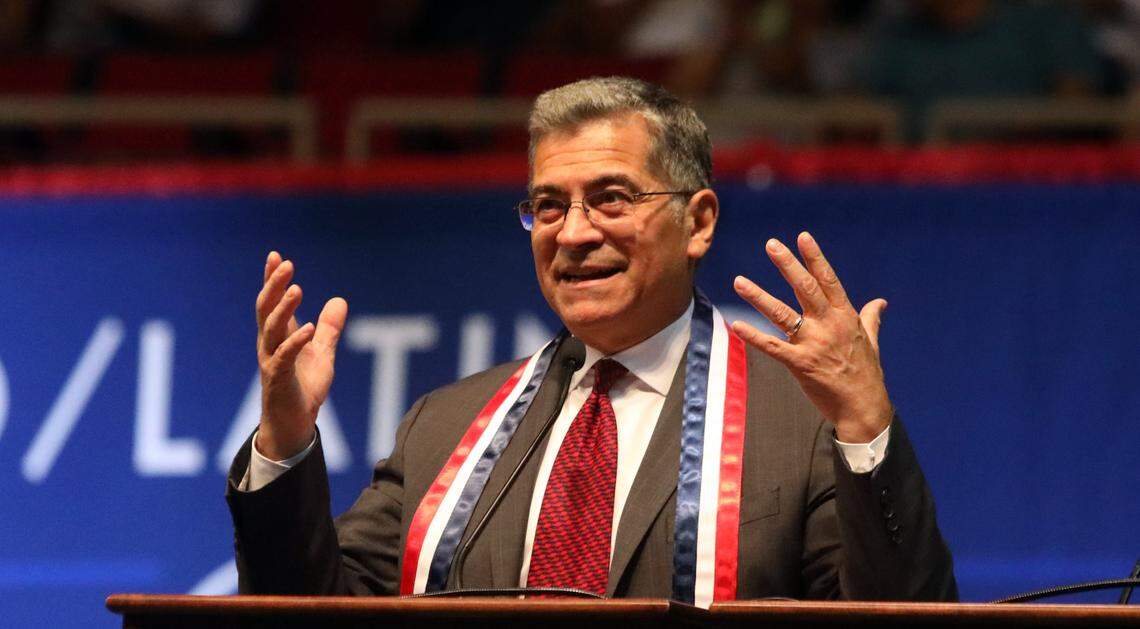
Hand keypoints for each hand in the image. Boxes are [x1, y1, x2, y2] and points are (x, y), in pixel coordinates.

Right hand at [255, 251, 347, 459]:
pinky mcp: (277, 379)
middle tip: (284, 264)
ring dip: (284, 308)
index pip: (273, 302)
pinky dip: (295, 341)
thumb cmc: (303, 388)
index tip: (275, 256)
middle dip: (274, 285)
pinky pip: (283, 357)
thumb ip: (329, 329)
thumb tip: (340, 300)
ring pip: (271, 328)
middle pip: (267, 308)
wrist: (294, 424)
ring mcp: (271, 361)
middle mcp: (270, 344)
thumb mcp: (322, 354)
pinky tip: (309, 328)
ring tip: (297, 289)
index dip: (273, 280)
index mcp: (279, 335)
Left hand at [731, 232, 891, 441]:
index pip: (828, 280)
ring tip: (739, 281)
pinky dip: (753, 337)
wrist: (864, 409)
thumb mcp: (871, 342)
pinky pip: (772, 347)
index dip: (815, 258)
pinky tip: (736, 325)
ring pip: (782, 314)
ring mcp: (814, 344)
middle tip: (771, 244)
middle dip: (787, 264)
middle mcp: (829, 326)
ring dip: (759, 296)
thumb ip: (870, 318)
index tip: (802, 236)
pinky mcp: (800, 364)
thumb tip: (880, 302)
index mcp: (845, 317)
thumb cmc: (867, 375)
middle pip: (805, 288)